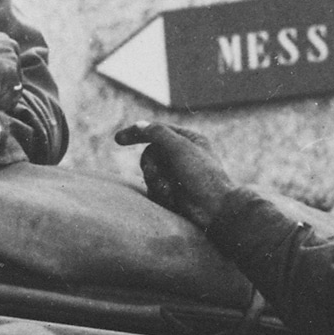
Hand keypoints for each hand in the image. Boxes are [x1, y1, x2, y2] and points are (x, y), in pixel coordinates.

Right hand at [114, 120, 234, 228]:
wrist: (215, 209)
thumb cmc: (202, 176)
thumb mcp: (180, 149)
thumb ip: (159, 134)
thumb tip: (140, 125)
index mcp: (189, 139)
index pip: (157, 131)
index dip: (137, 133)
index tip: (118, 139)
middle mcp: (183, 154)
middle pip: (150, 153)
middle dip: (150, 166)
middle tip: (154, 174)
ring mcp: (178, 173)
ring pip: (151, 172)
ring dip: (156, 182)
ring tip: (168, 191)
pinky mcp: (174, 190)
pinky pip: (155, 187)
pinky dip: (160, 193)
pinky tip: (172, 199)